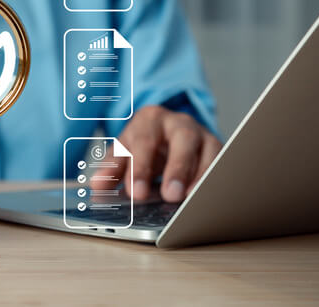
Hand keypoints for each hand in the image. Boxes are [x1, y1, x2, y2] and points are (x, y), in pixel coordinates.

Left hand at [95, 105, 221, 202]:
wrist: (167, 134)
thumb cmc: (145, 144)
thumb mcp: (125, 150)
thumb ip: (112, 167)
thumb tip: (97, 184)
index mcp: (150, 119)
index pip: (144, 140)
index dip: (140, 167)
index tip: (136, 192)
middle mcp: (178, 123)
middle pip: (181, 140)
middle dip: (176, 169)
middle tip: (169, 196)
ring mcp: (201, 135)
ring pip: (207, 150)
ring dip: (199, 177)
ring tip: (188, 199)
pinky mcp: (217, 149)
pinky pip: (221, 163)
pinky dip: (213, 180)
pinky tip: (205, 196)